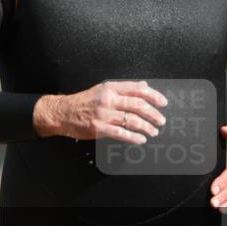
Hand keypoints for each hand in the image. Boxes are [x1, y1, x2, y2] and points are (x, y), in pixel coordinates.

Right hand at [33, 80, 167, 143]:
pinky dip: (134, 138)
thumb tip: (144, 85)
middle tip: (161, 120)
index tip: (163, 103)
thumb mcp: (103, 89)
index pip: (137, 89)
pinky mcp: (99, 128)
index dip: (153, 96)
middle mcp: (108, 99)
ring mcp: (103, 114)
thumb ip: (124, 88)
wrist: (64, 113)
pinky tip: (141, 140)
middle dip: (153, 114)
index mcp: (111, 88)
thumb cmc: (84, 101)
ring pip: (131, 120)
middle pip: (137, 105)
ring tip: (153, 131)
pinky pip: (121, 133)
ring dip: (146, 127)